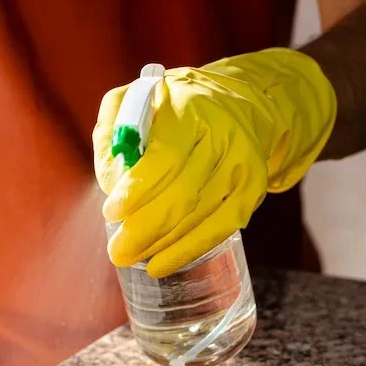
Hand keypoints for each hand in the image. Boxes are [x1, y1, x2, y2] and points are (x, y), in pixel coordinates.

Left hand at [93, 48, 335, 277]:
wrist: (236, 103)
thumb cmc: (173, 107)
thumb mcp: (133, 101)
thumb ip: (113, 134)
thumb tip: (112, 181)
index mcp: (189, 110)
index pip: (165, 158)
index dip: (138, 191)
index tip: (112, 212)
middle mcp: (222, 136)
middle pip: (184, 193)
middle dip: (146, 228)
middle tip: (119, 250)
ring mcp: (241, 164)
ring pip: (200, 216)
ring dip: (163, 243)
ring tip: (132, 256)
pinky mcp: (253, 188)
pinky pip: (221, 227)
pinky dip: (189, 249)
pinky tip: (162, 263)